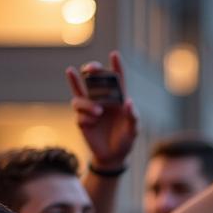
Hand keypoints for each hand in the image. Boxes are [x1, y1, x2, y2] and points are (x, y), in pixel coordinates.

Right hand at [67, 51, 138, 168]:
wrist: (113, 157)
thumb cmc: (125, 140)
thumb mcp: (133, 131)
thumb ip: (133, 117)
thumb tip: (129, 102)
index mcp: (117, 99)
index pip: (117, 79)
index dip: (116, 66)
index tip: (115, 55)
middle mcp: (102, 99)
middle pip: (92, 78)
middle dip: (90, 70)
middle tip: (90, 69)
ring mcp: (90, 107)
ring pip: (80, 95)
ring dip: (87, 102)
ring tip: (98, 112)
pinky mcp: (82, 119)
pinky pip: (79, 114)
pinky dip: (85, 117)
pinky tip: (92, 124)